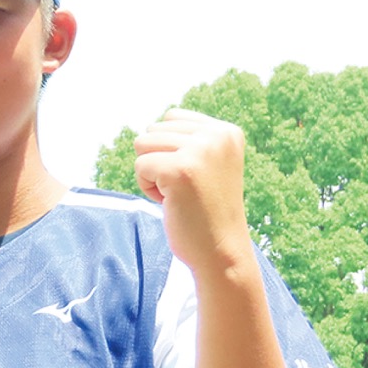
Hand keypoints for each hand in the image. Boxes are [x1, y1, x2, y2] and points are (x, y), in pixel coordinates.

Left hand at [133, 108, 250, 274]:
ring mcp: (200, 151)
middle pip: (153, 130)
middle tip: (184, 189)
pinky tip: (171, 202)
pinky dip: (147, 188)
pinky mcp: (180, 170)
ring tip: (178, 193)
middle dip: (158, 161)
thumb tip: (151, 127)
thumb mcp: (207, 164)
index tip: (191, 175)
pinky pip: (140, 167)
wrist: (220, 250)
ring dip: (151, 173)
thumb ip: (188, 141)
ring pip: (142, 145)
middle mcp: (217, 135)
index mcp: (227, 131)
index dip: (168, 149)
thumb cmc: (205, 210)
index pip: (171, 118)